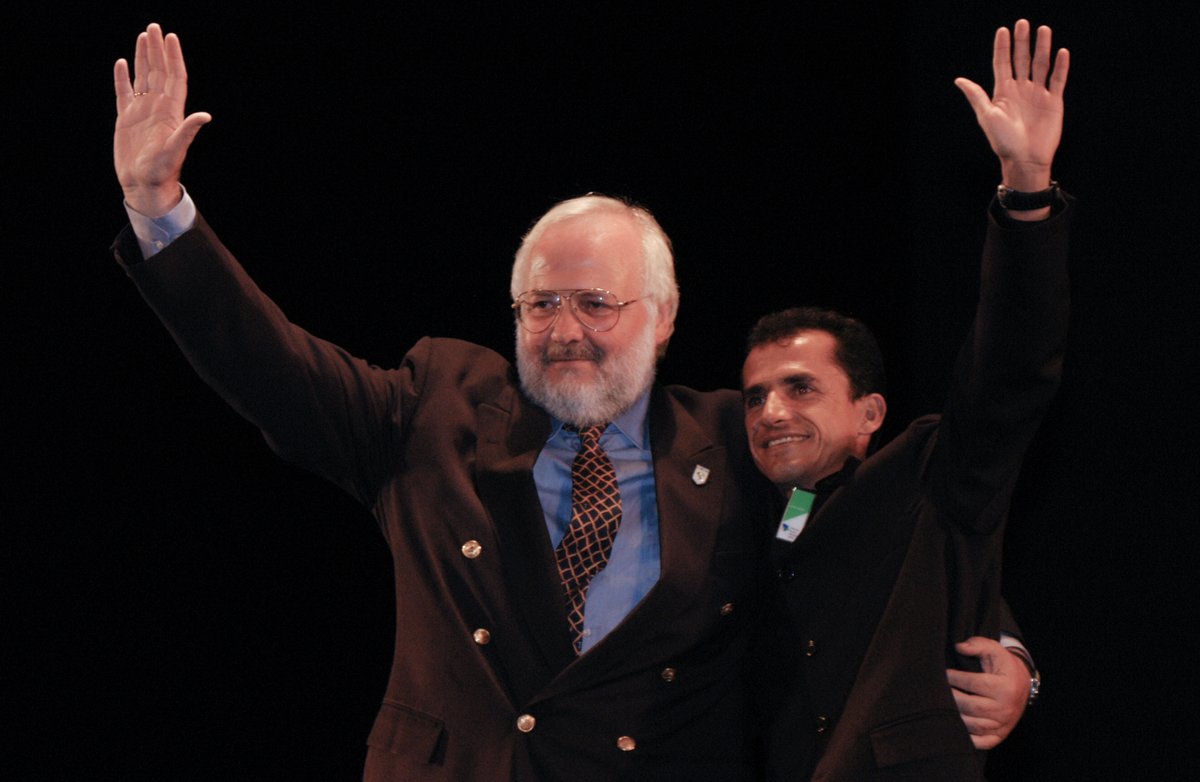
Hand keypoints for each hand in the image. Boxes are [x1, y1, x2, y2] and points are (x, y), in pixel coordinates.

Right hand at [113, 23, 210, 216]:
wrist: (144, 185)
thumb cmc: (162, 171)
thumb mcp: (176, 149)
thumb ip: (188, 130)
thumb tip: (206, 116)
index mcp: (171, 111)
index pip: (174, 77)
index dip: (173, 57)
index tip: (171, 37)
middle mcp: (158, 108)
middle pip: (158, 72)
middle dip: (157, 50)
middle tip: (154, 27)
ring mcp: (142, 112)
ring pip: (143, 78)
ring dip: (143, 58)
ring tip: (142, 37)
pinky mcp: (126, 119)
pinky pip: (124, 93)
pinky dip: (122, 78)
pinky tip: (122, 63)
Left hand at [946, 636, 1029, 749]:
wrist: (1021, 685)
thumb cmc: (1003, 666)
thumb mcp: (994, 650)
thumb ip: (977, 644)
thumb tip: (960, 647)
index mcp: (1005, 687)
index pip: (974, 683)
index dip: (955, 677)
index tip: (944, 673)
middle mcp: (1005, 708)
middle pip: (972, 706)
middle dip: (952, 697)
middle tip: (938, 690)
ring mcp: (1003, 724)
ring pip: (974, 724)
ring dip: (955, 716)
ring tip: (942, 705)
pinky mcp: (999, 735)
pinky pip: (982, 742)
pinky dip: (967, 738)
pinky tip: (954, 727)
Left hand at [954, 19, 1068, 193]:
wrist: (1024, 159)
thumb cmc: (1003, 141)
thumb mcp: (987, 116)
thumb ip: (976, 96)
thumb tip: (959, 79)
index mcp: (1003, 92)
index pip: (1002, 64)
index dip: (1003, 47)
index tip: (1003, 30)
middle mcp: (1021, 90)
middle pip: (1021, 60)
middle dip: (1022, 42)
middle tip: (1023, 23)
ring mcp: (1038, 94)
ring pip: (1041, 65)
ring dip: (1042, 48)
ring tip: (1043, 30)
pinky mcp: (1053, 102)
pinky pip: (1058, 80)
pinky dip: (1060, 67)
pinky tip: (1061, 52)